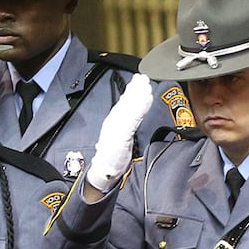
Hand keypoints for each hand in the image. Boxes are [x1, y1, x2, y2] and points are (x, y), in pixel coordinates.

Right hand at [86, 74, 152, 192]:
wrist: (103, 172)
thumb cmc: (112, 156)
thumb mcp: (119, 138)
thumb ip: (125, 126)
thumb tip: (133, 115)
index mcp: (114, 122)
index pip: (124, 104)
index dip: (132, 91)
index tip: (139, 80)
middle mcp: (114, 123)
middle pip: (126, 103)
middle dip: (135, 89)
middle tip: (143, 77)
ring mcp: (115, 129)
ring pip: (128, 109)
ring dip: (137, 97)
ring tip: (145, 86)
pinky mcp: (119, 137)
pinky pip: (130, 120)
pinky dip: (138, 110)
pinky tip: (144, 102)